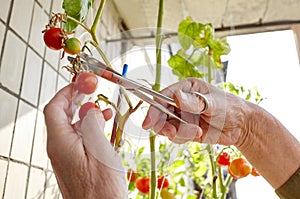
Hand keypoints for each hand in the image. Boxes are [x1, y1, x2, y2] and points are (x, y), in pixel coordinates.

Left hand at [44, 84, 126, 198]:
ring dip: (87, 114)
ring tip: (104, 108)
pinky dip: (91, 127)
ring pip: (73, 126)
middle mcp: (60, 148)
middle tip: (91, 89)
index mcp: (61, 142)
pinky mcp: (76, 161)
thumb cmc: (100, 188)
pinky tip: (104, 126)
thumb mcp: (99, 149)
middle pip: (62, 115)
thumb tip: (91, 109)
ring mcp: (67, 155)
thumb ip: (93, 124)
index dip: (66, 92)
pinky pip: (80, 138)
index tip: (79, 82)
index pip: (54, 108)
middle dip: (77, 99)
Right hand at [142, 78, 249, 144]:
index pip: (162, 96)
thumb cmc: (229, 107)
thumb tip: (176, 97)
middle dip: (164, 125)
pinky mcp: (184, 129)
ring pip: (166, 127)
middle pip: (159, 113)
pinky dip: (184, 138)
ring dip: (179, 132)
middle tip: (173, 132)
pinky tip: (199, 134)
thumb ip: (195, 101)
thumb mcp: (214, 103)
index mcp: (186, 88)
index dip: (153, 109)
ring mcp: (181, 116)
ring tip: (197, 132)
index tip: (148, 123)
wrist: (240, 126)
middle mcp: (180, 101)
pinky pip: (175, 136)